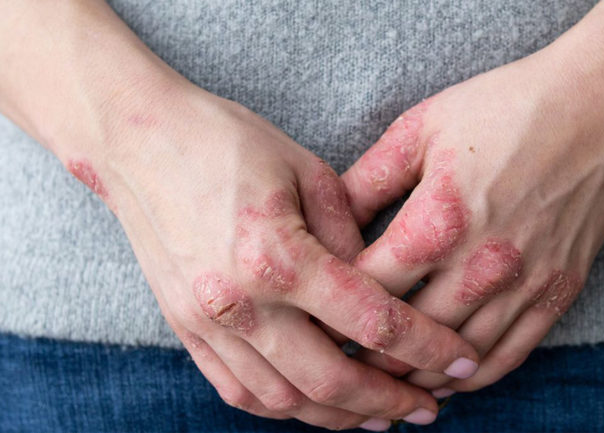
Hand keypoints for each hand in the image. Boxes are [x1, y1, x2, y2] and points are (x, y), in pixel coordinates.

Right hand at [74, 84, 479, 428]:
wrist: (138, 140)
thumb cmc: (225, 141)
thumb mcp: (307, 171)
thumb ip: (350, 237)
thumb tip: (378, 288)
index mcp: (277, 256)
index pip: (371, 323)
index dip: (426, 348)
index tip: (460, 362)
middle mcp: (239, 302)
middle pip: (329, 382)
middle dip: (388, 403)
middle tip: (427, 408)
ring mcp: (205, 322)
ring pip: (282, 401)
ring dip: (337, 416)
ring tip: (378, 414)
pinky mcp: (184, 328)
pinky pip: (238, 392)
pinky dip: (283, 407)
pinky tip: (315, 404)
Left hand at [341, 12, 603, 392]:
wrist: (599, 108)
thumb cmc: (505, 109)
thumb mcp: (420, 129)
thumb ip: (367, 181)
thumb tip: (327, 225)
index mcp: (437, 221)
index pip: (367, 289)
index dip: (331, 309)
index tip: (312, 318)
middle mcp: (480, 265)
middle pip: (406, 336)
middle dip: (363, 354)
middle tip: (336, 361)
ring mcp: (525, 285)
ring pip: (456, 359)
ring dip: (413, 376)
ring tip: (382, 382)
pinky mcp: (557, 293)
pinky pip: (509, 357)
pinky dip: (471, 379)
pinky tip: (445, 380)